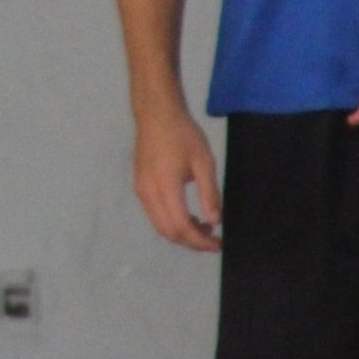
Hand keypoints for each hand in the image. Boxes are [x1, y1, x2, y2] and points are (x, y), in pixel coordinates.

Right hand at [132, 105, 221, 251]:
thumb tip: (215, 222)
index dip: (200, 241)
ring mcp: (141, 191)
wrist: (157, 114)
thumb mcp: (204, 162)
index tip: (218, 244)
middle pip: (167, 232)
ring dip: (181, 233)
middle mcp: (148, 193)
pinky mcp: (139, 186)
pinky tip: (187, 214)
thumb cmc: (184, 134)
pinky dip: (171, 222)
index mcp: (165, 187)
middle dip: (191, 242)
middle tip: (213, 239)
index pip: (181, 227)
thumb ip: (209, 194)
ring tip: (203, 226)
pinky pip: (154, 214)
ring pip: (159, 226)